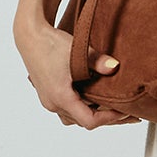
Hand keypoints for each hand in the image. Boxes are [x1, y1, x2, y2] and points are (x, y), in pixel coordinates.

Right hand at [14, 19, 140, 127]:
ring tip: (110, 107)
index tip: (124, 111)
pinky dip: (81, 107)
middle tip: (127, 114)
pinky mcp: (47, 94)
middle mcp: (52, 103)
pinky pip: (67, 109)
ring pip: (74, 117)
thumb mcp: (78, 51)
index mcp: (60, 97)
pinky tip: (92, 98)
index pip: (90, 121)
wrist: (29, 35)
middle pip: (83, 121)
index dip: (110, 118)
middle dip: (105, 117)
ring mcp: (48, 100)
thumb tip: (115, 67)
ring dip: (92, 113)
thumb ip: (98, 61)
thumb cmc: (50, 43)